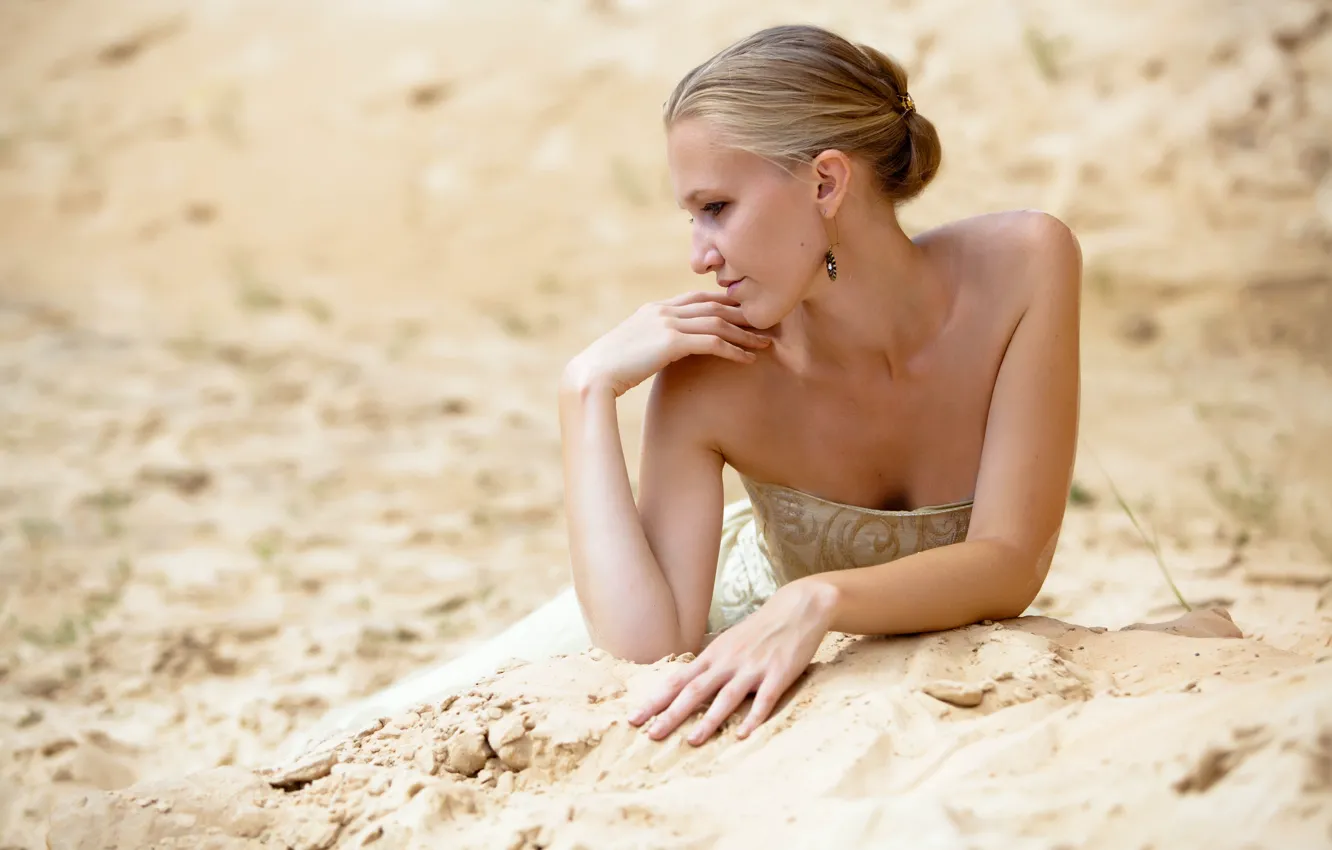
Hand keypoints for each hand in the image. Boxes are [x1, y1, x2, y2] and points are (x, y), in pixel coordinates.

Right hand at [563, 291, 769, 397]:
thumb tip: (661, 354)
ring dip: (745, 334)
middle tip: (766, 324)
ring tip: (765, 344)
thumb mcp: (631, 349)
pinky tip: (749, 359)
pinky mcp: (671, 342)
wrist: (592, 376)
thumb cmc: (608, 370)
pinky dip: (734, 350)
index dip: (724, 304)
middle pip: (714, 306)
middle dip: (742, 315)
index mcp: (654, 309)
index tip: (744, 313)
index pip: (697, 298)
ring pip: (718, 323)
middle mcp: (663, 310)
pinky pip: (713, 343)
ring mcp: (667, 323)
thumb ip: (650, 343)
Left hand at [628, 580, 837, 744]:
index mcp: (714, 655)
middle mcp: (728, 661)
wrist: (797, 608)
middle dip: (671, 714)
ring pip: (726, 697)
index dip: (656, 700)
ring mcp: (753, 668)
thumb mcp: (728, 643)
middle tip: (651, 734)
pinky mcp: (778, 674)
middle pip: (694, 690)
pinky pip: (765, 699)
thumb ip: (710, 665)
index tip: (635, 718)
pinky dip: (753, 717)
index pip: (678, 680)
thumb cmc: (760, 629)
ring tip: (692, 741)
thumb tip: (686, 687)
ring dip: (708, 720)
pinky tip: (743, 734)